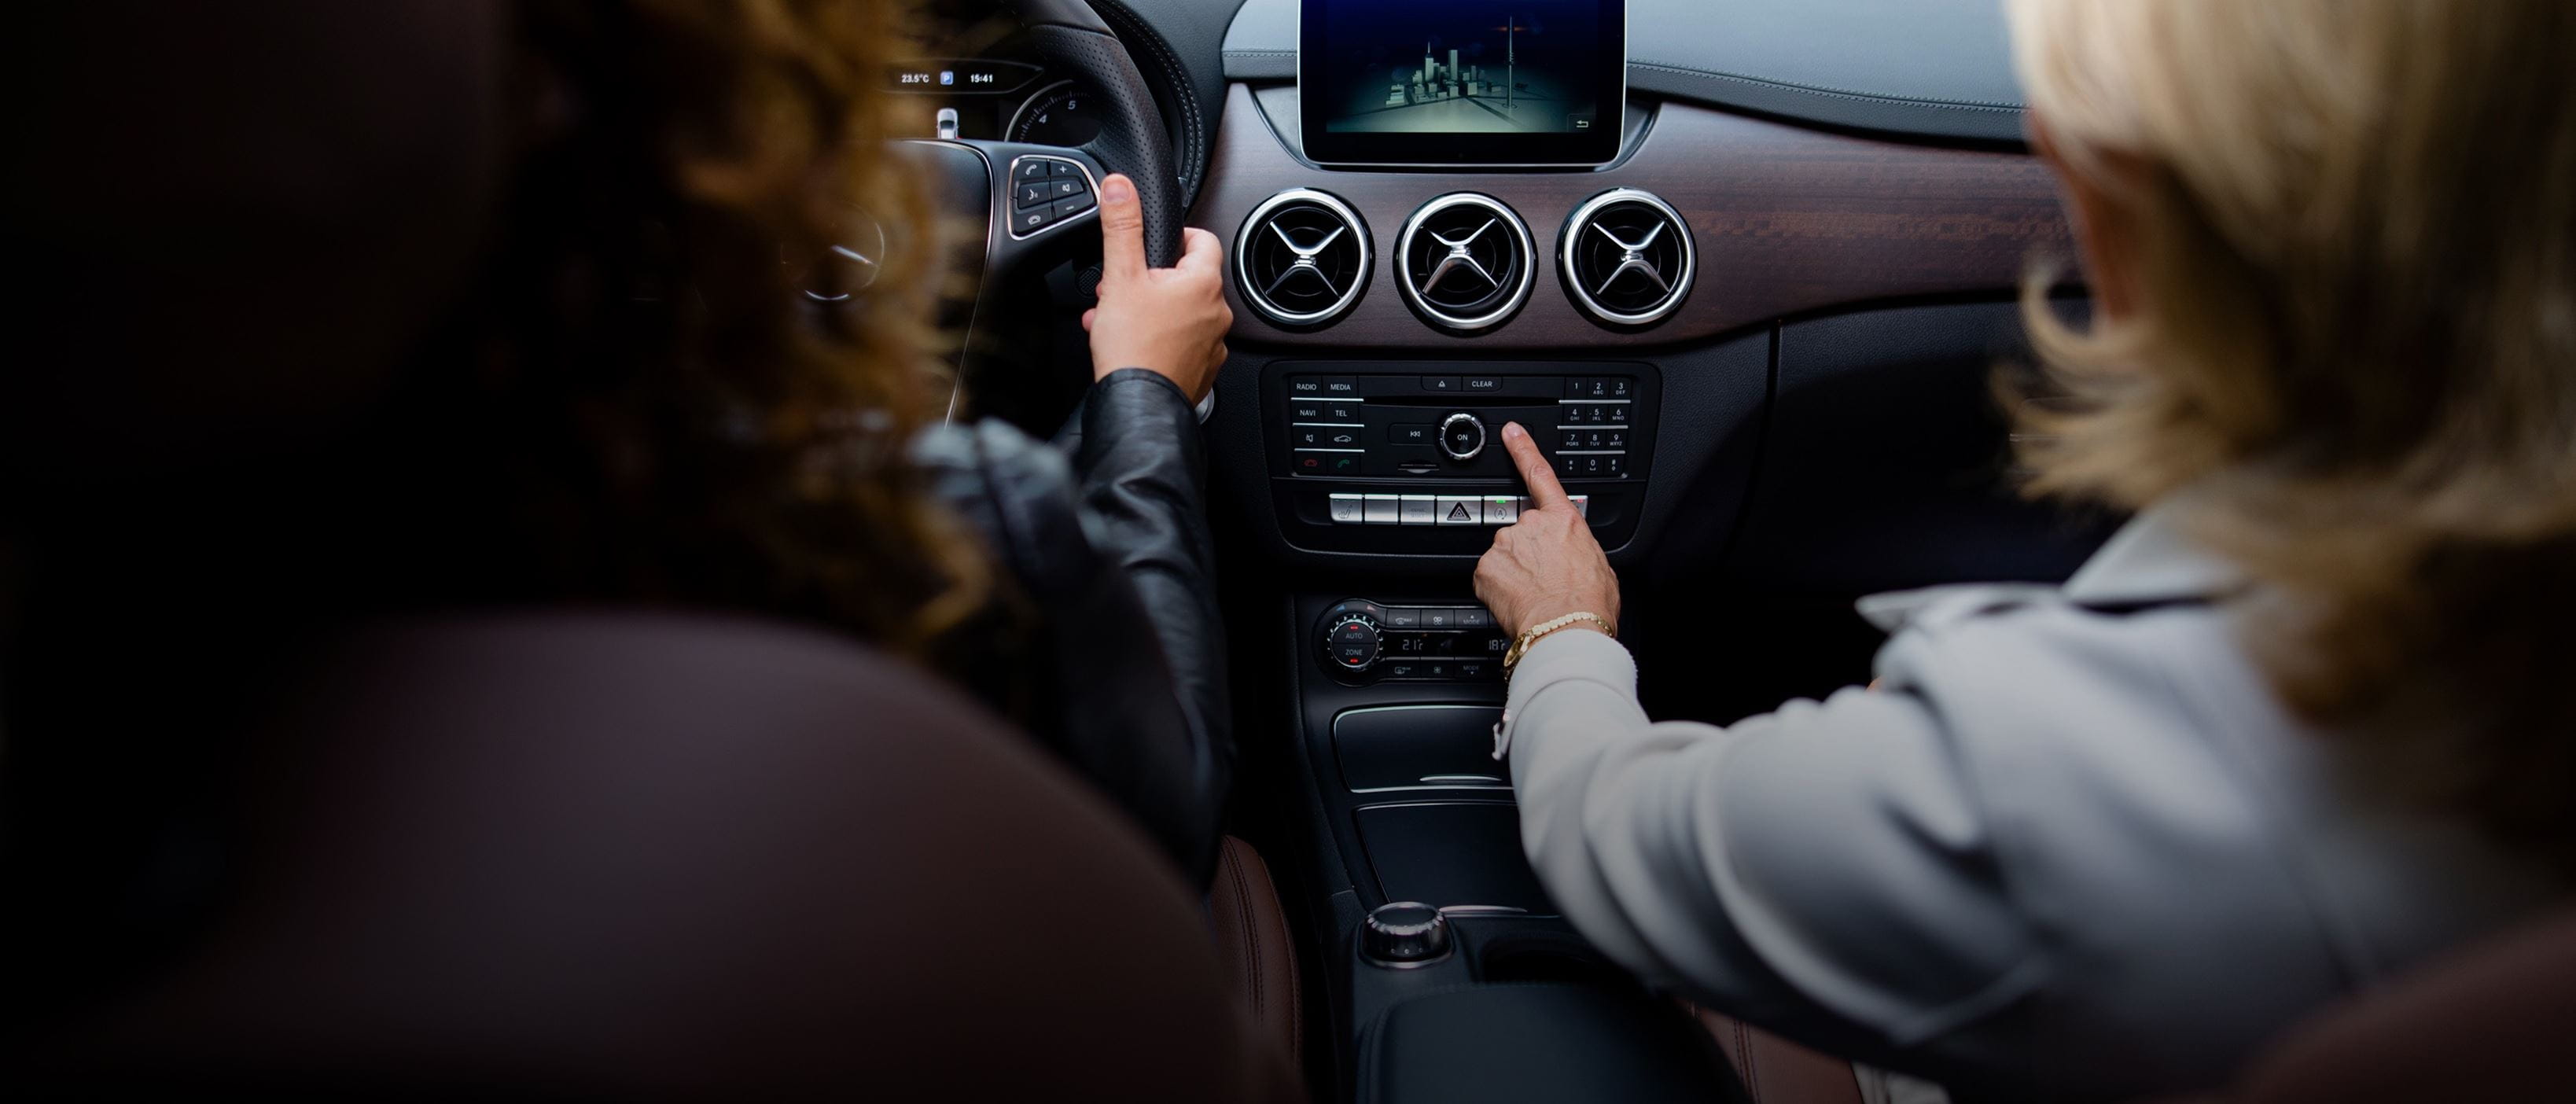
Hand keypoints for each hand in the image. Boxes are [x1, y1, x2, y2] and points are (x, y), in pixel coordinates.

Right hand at [1082, 173, 1230, 401]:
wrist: (1138, 406)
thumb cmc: (1134, 348)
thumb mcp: (1120, 276)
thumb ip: (1122, 226)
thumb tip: (1122, 187)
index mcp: (1204, 283)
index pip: (1203, 239)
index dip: (1176, 235)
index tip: (1154, 243)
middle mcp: (1217, 313)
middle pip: (1186, 278)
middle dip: (1149, 279)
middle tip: (1121, 287)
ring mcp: (1212, 344)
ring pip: (1179, 312)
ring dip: (1147, 309)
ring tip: (1116, 318)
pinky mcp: (1200, 369)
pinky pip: (1179, 342)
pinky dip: (1155, 338)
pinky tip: (1129, 344)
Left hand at [1475, 422, 1620, 636]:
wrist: (1567, 628)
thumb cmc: (1589, 603)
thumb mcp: (1599, 565)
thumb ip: (1578, 547)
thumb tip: (1574, 554)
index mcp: (1563, 520)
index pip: (1540, 474)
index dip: (1523, 449)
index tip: (1510, 432)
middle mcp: (1531, 525)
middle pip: (1522, 532)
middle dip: (1529, 554)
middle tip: (1544, 581)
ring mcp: (1505, 544)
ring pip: (1504, 555)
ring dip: (1514, 572)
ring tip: (1534, 595)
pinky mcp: (1485, 568)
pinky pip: (1489, 576)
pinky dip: (1499, 589)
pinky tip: (1517, 601)